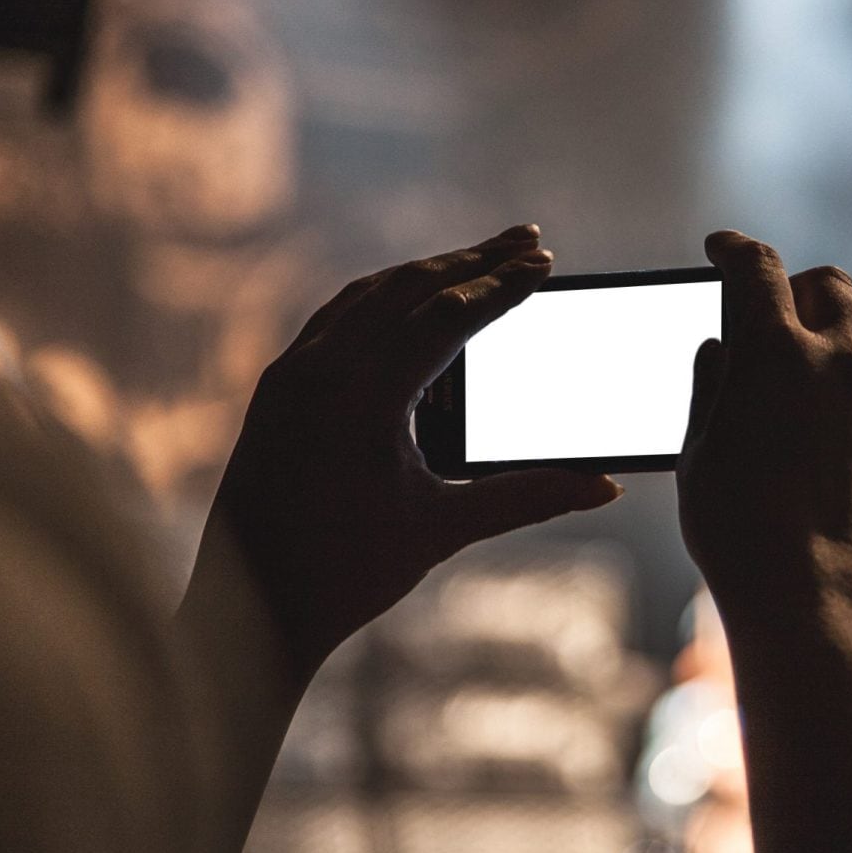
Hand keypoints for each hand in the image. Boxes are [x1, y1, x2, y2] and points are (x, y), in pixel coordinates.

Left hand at [197, 225, 621, 673]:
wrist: (247, 613)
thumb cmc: (344, 575)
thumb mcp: (443, 530)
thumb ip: (528, 497)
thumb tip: (604, 485)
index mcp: (363, 397)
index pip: (446, 315)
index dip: (502, 286)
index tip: (545, 263)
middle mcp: (319, 370)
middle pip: (407, 287)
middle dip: (472, 260)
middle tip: (526, 239)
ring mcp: (289, 375)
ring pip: (366, 295)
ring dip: (425, 272)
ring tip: (477, 261)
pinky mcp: (274, 390)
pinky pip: (333, 320)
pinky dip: (380, 298)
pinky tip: (407, 303)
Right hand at [677, 231, 851, 644]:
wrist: (813, 606)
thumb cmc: (736, 533)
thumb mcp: (696, 453)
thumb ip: (712, 387)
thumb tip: (723, 351)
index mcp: (773, 350)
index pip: (756, 266)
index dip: (736, 251)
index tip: (723, 251)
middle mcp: (840, 364)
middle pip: (833, 289)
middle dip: (806, 292)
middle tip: (782, 319)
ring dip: (834, 389)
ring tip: (802, 452)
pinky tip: (846, 483)